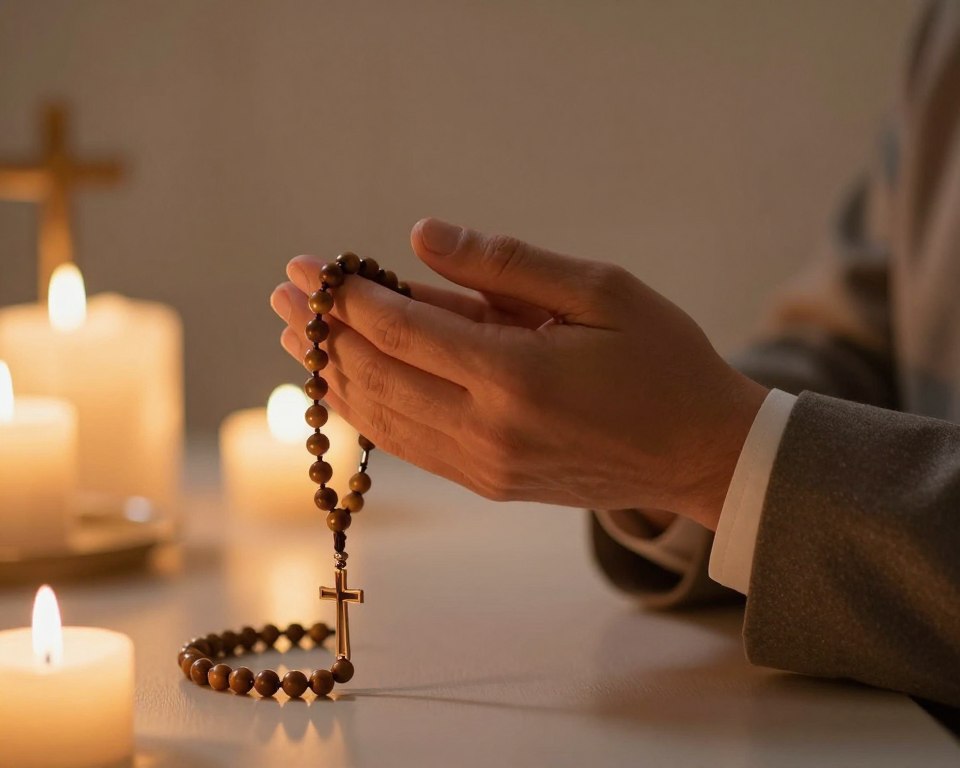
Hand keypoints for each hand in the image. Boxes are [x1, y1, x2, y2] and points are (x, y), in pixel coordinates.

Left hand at [270, 219, 766, 529]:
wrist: (699, 454)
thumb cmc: (662, 361)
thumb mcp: (600, 291)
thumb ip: (505, 264)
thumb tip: (422, 235)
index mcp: (517, 376)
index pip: (403, 330)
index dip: (345, 297)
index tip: (305, 265)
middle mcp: (488, 431)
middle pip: (378, 376)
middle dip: (322, 332)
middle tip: (282, 294)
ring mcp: (484, 466)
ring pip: (383, 417)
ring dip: (334, 373)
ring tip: (295, 336)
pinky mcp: (488, 483)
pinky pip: (407, 444)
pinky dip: (367, 410)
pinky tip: (344, 384)